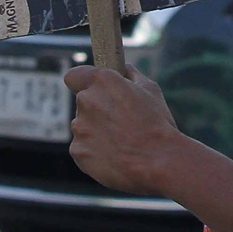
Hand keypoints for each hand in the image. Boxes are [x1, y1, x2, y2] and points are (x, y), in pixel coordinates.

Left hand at [65, 64, 184, 194]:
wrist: (158, 161)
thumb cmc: (157, 125)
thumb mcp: (151, 91)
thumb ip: (132, 76)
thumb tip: (125, 70)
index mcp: (103, 81)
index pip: (74, 76)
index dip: (82, 83)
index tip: (92, 89)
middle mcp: (86, 100)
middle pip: (83, 103)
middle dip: (97, 110)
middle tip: (119, 123)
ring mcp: (79, 127)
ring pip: (83, 127)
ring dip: (96, 132)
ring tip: (121, 143)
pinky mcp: (77, 150)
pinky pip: (83, 148)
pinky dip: (94, 152)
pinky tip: (114, 156)